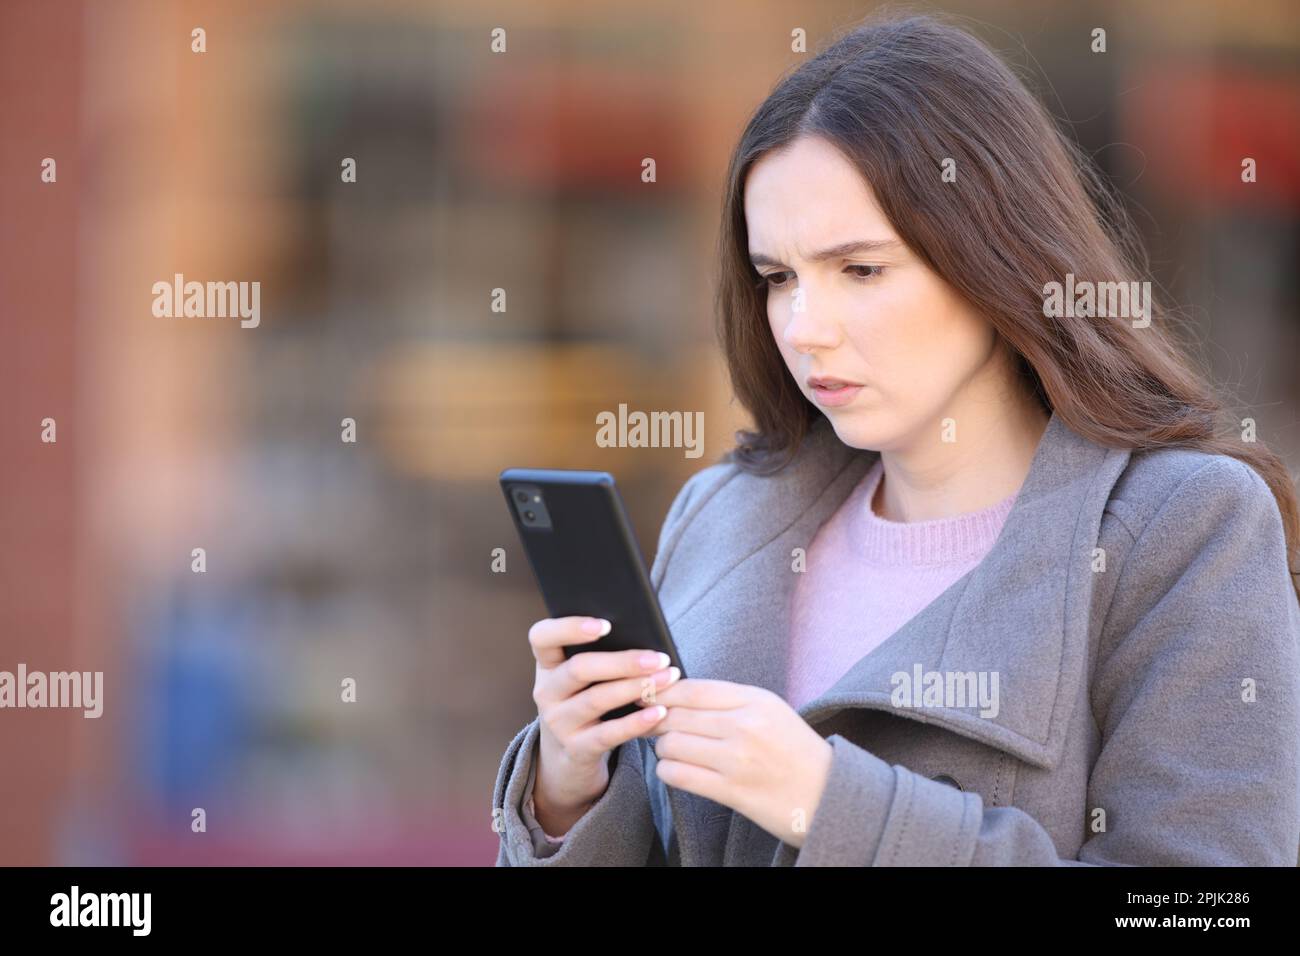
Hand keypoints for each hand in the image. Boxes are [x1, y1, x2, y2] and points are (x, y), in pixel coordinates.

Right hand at [527, 616, 677, 833]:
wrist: (569, 755)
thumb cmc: (586, 700)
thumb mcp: (583, 678)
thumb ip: (602, 655)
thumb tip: (646, 638)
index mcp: (547, 664)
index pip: (542, 637)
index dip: (569, 628)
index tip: (606, 625)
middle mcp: (546, 692)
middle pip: (579, 669)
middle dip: (622, 662)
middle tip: (658, 658)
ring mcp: (558, 723)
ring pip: (596, 700)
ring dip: (635, 688)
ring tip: (667, 679)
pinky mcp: (575, 749)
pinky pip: (608, 734)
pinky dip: (636, 722)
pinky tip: (659, 712)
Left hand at [640, 678, 832, 847]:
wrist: (829, 795)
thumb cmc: (796, 752)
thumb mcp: (771, 711)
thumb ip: (729, 700)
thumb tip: (678, 694)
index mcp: (755, 699)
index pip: (691, 688)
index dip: (662, 692)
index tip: (648, 696)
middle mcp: (745, 725)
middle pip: (676, 715)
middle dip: (655, 721)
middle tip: (651, 726)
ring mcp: (737, 759)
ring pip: (671, 744)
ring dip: (662, 748)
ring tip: (672, 751)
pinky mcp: (731, 791)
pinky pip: (678, 775)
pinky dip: (668, 771)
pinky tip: (678, 770)